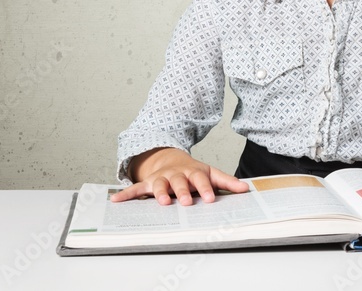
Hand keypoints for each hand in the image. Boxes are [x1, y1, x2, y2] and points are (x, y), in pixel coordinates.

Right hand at [110, 147, 249, 205]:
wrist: (170, 158)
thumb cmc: (192, 172)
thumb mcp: (210, 173)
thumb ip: (226, 182)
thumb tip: (246, 189)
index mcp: (193, 172)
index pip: (201, 180)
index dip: (206, 189)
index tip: (210, 199)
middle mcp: (176, 174)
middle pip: (180, 182)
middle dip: (183, 191)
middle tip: (186, 202)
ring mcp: (161, 178)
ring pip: (160, 184)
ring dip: (160, 193)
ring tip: (161, 202)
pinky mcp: (148, 183)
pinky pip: (135, 189)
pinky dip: (126, 195)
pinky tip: (116, 201)